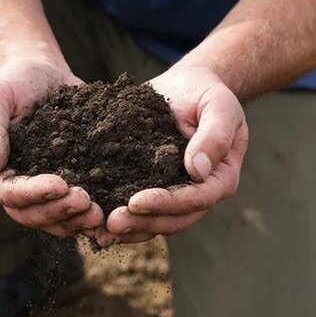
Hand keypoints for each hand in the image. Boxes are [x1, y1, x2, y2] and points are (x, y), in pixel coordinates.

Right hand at [0, 57, 105, 236]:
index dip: (32, 193)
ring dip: (75, 220)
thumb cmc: (11, 84)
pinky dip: (90, 215)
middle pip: (30, 214)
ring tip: (100, 214)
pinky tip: (111, 213)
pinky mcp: (64, 187)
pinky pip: (74, 210)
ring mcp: (39, 192)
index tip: (60, 184)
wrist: (40, 76)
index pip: (6, 192)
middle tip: (87, 203)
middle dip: (58, 211)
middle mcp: (12, 189)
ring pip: (53, 220)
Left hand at [96, 65, 247, 245]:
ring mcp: (176, 194)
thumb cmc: (207, 92)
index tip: (135, 201)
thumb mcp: (219, 106)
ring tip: (100, 230)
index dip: (167, 203)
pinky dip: (119, 215)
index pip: (196, 199)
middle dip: (142, 222)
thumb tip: (197, 170)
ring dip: (128, 228)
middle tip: (111, 223)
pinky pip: (138, 210)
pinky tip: (95, 222)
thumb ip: (214, 136)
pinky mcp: (153, 188)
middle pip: (174, 219)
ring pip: (155, 221)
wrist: (188, 86)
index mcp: (220, 178)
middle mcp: (200, 193)